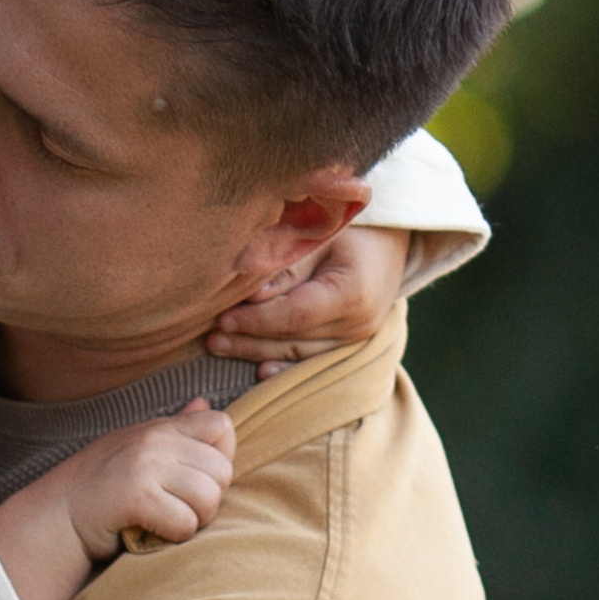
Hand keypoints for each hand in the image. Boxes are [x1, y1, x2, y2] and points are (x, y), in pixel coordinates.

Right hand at [57, 402, 235, 562]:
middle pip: (222, 471)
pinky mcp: (137, 497)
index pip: (222, 425)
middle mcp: (154, 440)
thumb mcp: (136, 448)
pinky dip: (174, 537)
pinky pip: (185, 523)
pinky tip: (151, 532)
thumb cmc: (100, 487)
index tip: (194, 479)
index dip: (220, 457)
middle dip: (209, 499)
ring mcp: (144, 466)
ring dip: (194, 520)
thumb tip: (203, 402)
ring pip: (208, 499)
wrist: (55, 516)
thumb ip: (175, 429)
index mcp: (159, 427)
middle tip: (179, 508)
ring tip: (167, 521)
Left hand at [205, 225, 410, 374]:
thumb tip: (252, 296)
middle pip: (292, 341)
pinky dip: (282, 365)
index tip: (221, 318)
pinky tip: (258, 371)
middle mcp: (360, 324)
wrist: (388, 242)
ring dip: (256, 353)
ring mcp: (357, 339)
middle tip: (210, 338)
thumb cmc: (350, 228)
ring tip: (219, 346)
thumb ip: (288, 266)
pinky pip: (310, 360)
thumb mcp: (320, 234)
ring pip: (298, 355)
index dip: (255, 321)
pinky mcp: (350, 346)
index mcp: (352, 293)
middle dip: (247, 340)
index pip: (293, 316)